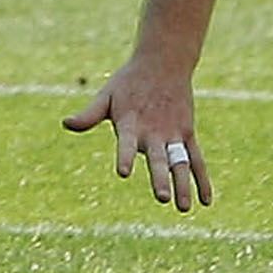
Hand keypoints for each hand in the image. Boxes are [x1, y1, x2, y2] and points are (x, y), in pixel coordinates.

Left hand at [64, 59, 210, 212]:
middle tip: (161, 197)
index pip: (126, 142)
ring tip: (183, 208)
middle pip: (157, 158)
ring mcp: (173, 134)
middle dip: (159, 178)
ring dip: (183, 185)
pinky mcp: (187, 134)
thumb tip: (66, 124)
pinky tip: (205, 201)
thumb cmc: (129, 83)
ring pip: (180, 163)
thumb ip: (89, 114)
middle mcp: (153, 131)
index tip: (124, 173)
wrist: (163, 64)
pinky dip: (202, 180)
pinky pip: (197, 160)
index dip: (125, 157)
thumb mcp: (107, 96)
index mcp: (131, 122)